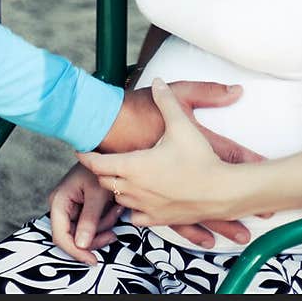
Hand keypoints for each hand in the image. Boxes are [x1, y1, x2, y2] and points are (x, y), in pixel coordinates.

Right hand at [47, 163, 122, 265]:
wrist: (108, 154)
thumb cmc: (100, 168)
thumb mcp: (97, 194)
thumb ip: (89, 219)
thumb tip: (81, 245)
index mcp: (59, 201)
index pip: (61, 236)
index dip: (75, 251)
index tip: (93, 260)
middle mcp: (61, 207)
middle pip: (74, 237)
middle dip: (95, 236)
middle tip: (113, 231)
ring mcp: (70, 209)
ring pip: (84, 234)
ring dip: (103, 226)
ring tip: (115, 209)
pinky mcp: (80, 210)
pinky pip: (91, 226)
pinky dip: (104, 221)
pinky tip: (113, 208)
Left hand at [79, 78, 253, 241]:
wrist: (220, 192)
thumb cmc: (199, 159)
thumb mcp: (181, 124)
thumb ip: (167, 100)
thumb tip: (158, 81)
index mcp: (134, 166)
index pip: (98, 163)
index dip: (87, 156)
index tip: (80, 149)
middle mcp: (134, 189)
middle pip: (104, 181)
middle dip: (101, 170)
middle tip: (101, 159)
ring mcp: (145, 206)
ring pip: (118, 199)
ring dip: (116, 187)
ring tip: (119, 175)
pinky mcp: (158, 219)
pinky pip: (135, 216)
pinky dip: (132, 207)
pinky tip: (138, 198)